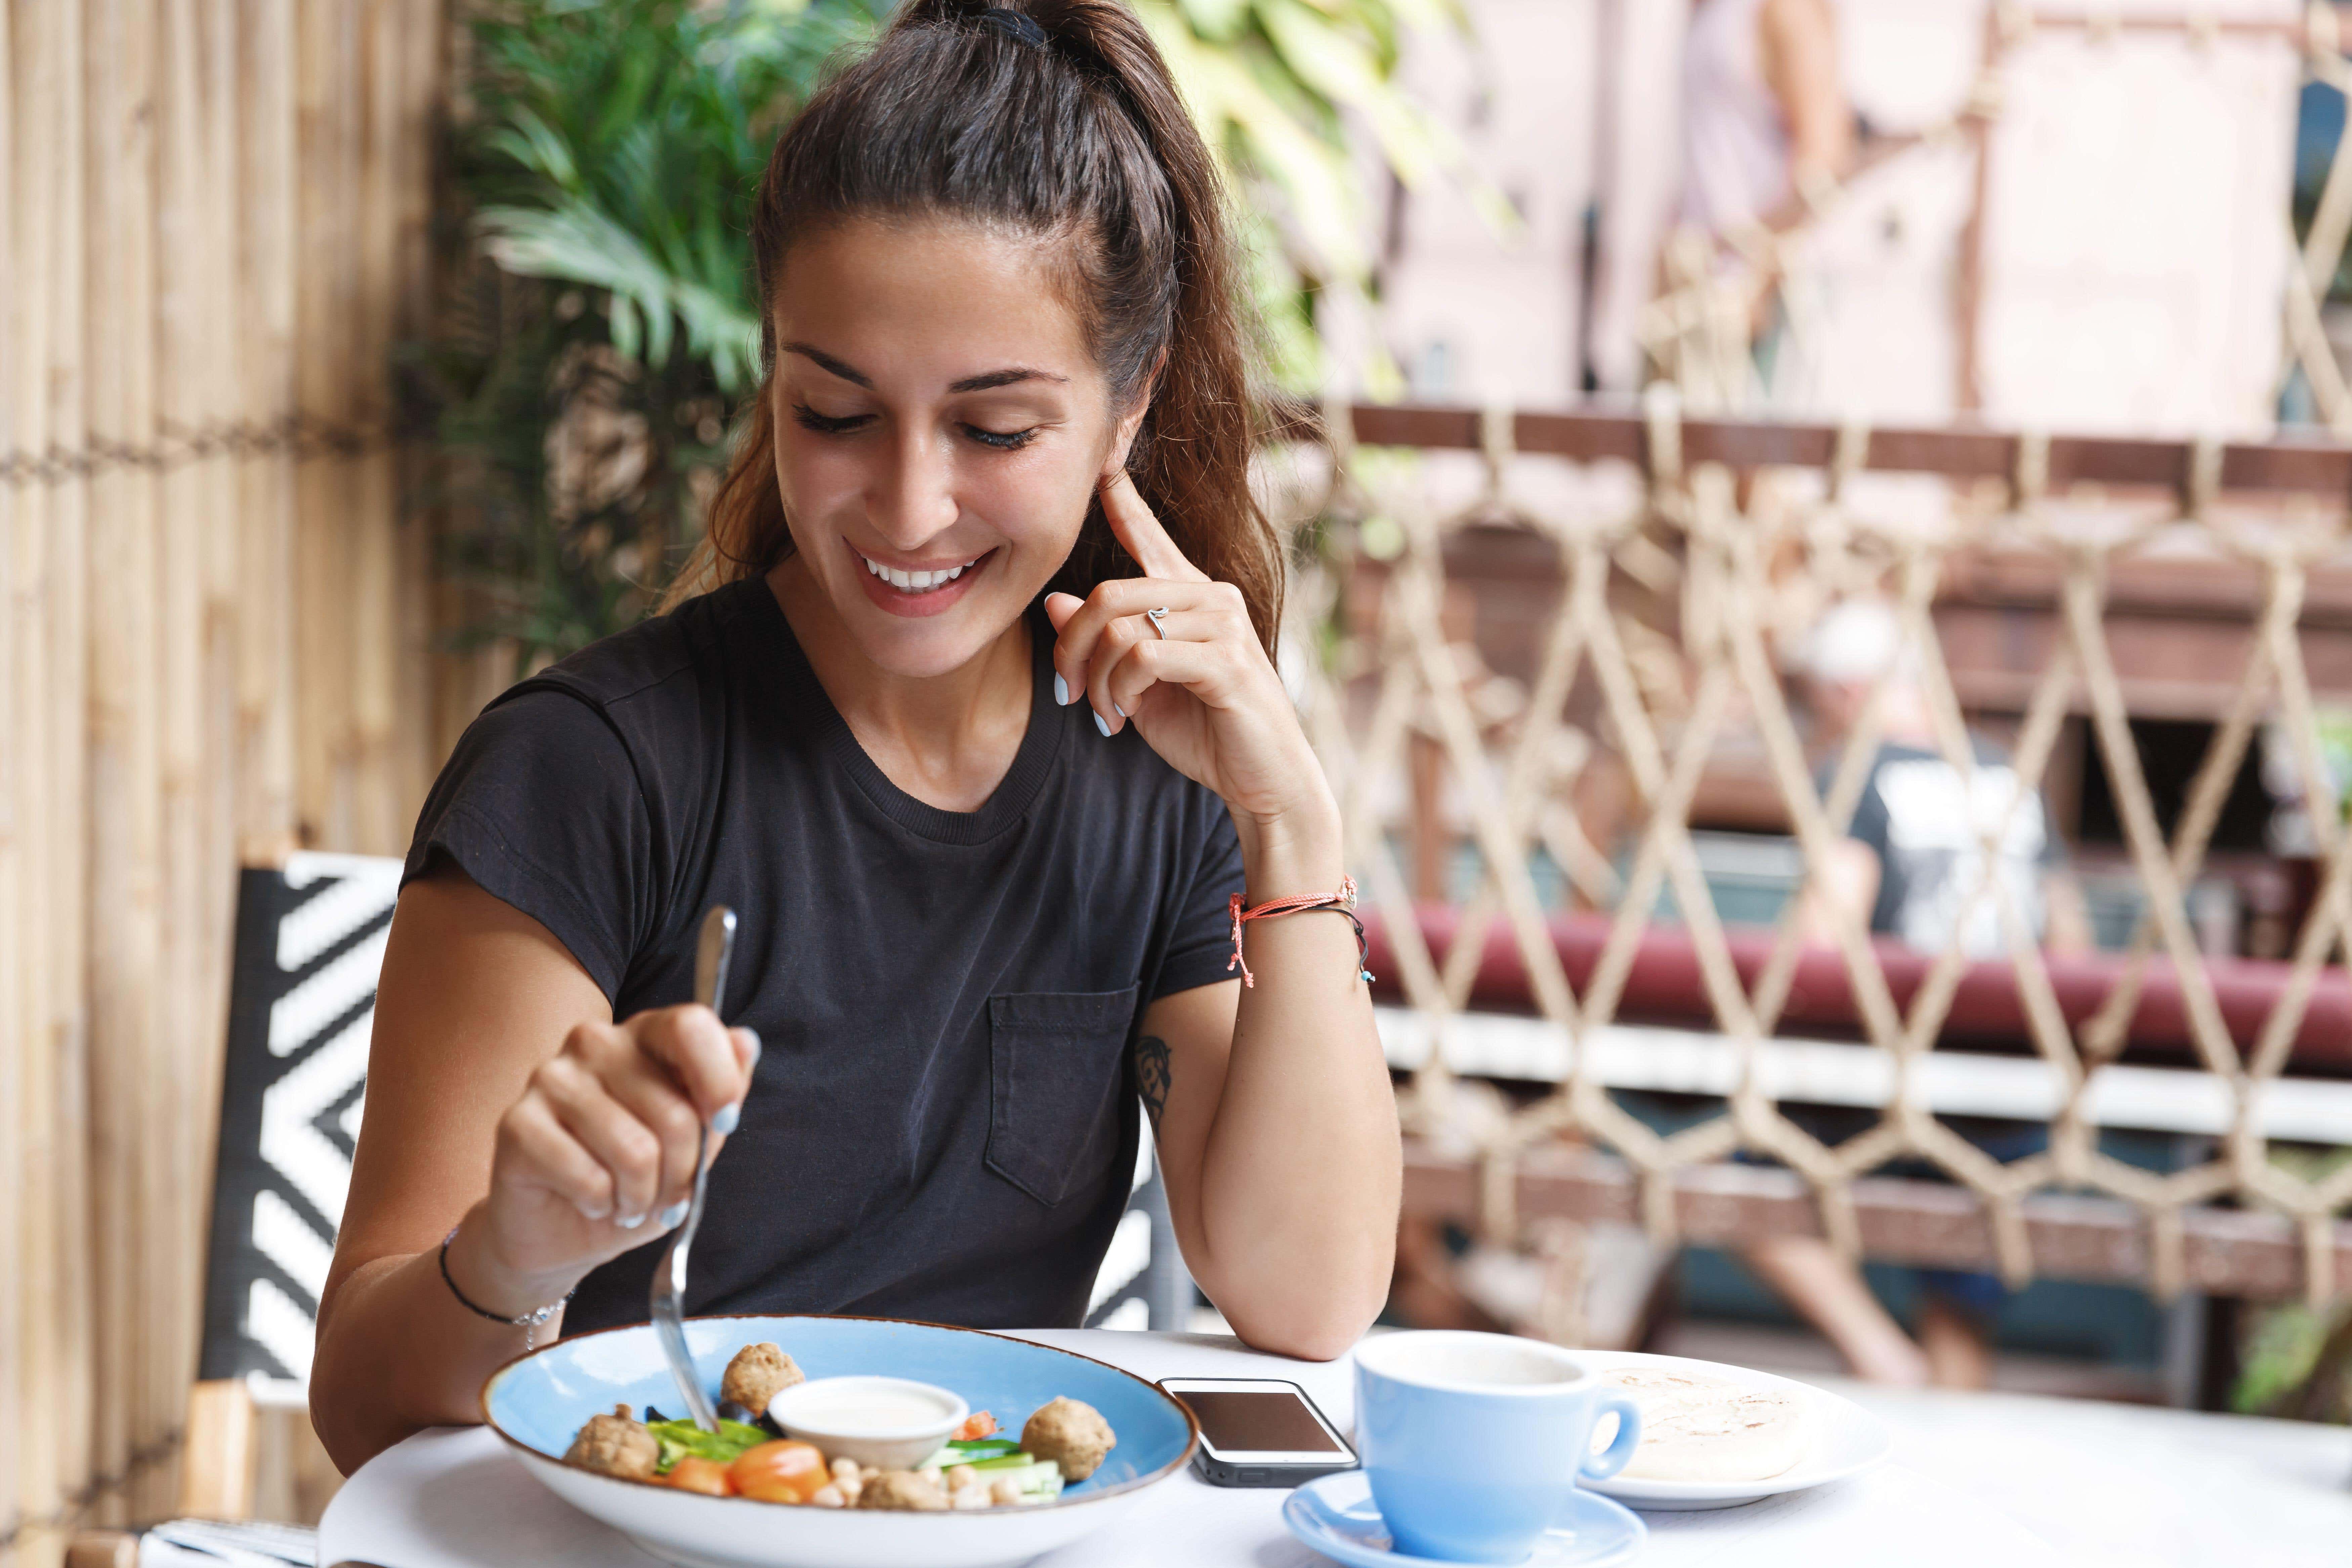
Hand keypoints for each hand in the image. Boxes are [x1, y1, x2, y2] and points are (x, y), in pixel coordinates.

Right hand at [455, 1004, 756, 1312]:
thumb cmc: (633, 1178)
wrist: (560, 1229)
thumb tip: (746, 1041)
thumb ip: (722, 1089)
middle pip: (675, 1111)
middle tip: (667, 1197)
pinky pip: (588, 1177)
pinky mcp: (517, 1123)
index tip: (724, 1123)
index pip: (691, 1026)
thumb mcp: (693, 1139)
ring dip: (642, 1197)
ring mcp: (551, 1078)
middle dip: (682, 1173)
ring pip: (634, 1151)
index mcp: (643, 1035)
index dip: (719, 1081)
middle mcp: (595, 1043)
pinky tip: (593, 1203)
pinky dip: (603, 1205)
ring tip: (629, 1203)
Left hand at [1045, 473, 1335, 838]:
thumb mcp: (1137, 684)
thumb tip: (1055, 600)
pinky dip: (1119, 690)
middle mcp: (1211, 597)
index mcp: (1191, 596)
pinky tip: (1124, 716)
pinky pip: (1143, 657)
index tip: (1101, 461)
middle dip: (1073, 647)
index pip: (1149, 536)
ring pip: (1122, 626)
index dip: (1123, 499)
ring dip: (1096, 678)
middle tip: (1070, 691)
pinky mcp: (1227, 660)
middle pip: (1110, 592)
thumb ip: (1102, 642)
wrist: (1263, 781)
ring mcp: (1224, 625)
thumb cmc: (1204, 732)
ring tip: (1104, 712)